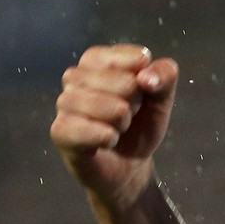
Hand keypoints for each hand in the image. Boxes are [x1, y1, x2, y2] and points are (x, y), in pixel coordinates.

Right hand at [50, 44, 179, 210]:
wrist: (128, 165)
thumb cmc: (140, 125)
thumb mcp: (162, 98)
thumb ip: (164, 76)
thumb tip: (145, 78)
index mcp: (99, 59)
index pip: (134, 58)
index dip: (148, 82)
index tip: (143, 94)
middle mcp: (76, 76)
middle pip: (124, 83)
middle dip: (136, 104)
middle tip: (128, 116)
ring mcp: (65, 103)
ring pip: (104, 105)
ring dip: (121, 122)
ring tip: (119, 128)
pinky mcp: (60, 131)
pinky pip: (82, 129)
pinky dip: (104, 137)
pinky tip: (109, 140)